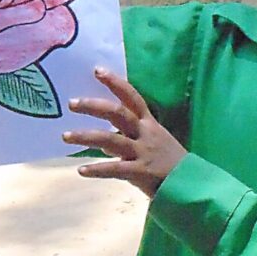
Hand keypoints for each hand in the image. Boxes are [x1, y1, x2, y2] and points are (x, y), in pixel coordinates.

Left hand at [63, 67, 184, 197]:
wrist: (191, 185)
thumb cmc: (170, 163)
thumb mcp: (155, 141)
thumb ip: (132, 135)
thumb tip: (106, 134)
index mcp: (149, 124)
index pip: (132, 97)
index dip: (115, 83)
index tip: (97, 70)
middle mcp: (145, 133)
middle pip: (118, 113)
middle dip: (93, 106)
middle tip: (72, 103)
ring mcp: (143, 152)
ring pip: (110, 140)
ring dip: (85, 137)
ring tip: (65, 136)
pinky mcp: (141, 172)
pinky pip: (115, 169)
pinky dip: (97, 169)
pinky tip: (81, 170)